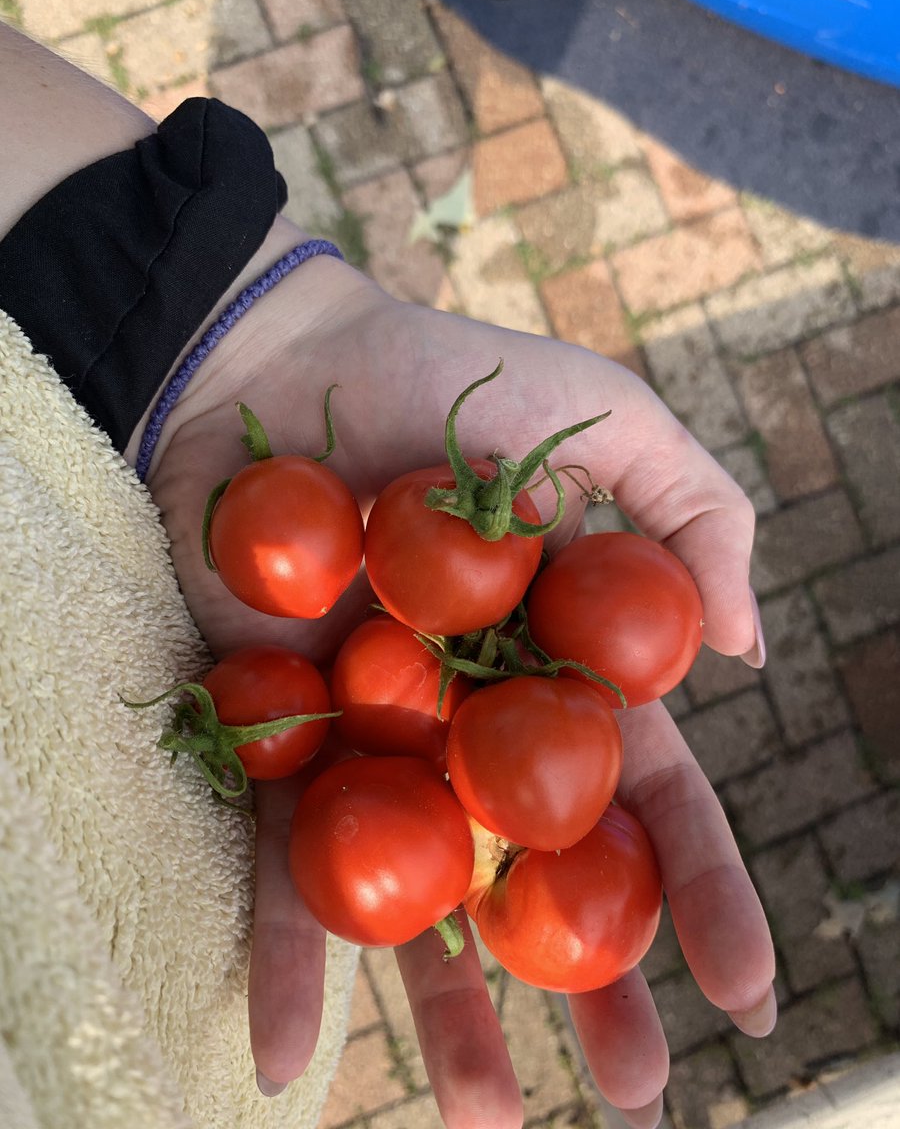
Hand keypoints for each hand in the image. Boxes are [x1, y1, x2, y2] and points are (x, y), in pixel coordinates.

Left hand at [140, 235, 774, 1127]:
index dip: (701, 886)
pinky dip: (285, 955)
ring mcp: (378, 741)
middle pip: (541, 876)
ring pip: (421, 901)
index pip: (647, 795)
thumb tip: (749, 656)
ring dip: (449, 1015)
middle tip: (639, 1097)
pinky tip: (280, 1057)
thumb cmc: (458, 377)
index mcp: (563, 670)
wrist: (289, 360)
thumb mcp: (614, 422)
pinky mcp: (277, 738)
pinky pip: (280, 858)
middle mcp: (476, 725)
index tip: (750, 986)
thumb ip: (703, 515)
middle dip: (591, 987)